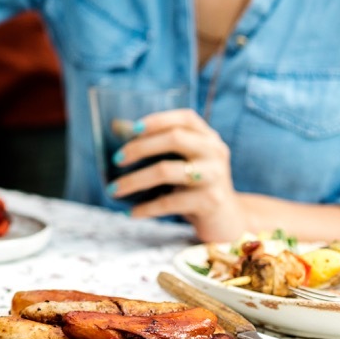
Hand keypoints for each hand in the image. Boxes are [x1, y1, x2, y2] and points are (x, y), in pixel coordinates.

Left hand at [112, 108, 242, 239]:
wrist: (226, 220)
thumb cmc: (194, 184)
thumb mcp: (180, 161)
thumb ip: (155, 143)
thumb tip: (117, 127)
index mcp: (207, 137)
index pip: (185, 118)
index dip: (158, 120)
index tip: (132, 129)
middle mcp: (214, 152)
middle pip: (175, 139)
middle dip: (140, 147)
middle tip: (117, 160)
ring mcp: (214, 176)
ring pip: (167, 171)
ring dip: (134, 180)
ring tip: (113, 190)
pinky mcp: (210, 202)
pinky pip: (169, 202)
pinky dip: (146, 208)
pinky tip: (130, 212)